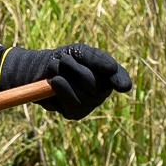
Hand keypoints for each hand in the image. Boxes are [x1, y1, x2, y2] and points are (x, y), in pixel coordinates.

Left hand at [6, 43, 131, 119]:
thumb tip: (112, 68)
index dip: (120, 81)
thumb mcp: (78, 52)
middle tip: (64, 60)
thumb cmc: (65, 59)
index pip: (120, 77)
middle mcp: (104, 91)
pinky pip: (73, 105)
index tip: (122, 86)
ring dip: (66, 78)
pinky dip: (61, 90)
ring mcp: (91, 104)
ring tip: (57, 69)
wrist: (42, 70)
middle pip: (96, 86)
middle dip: (76, 70)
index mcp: (109, 74)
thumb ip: (95, 58)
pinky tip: (55, 82)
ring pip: (85, 96)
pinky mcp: (77, 113)